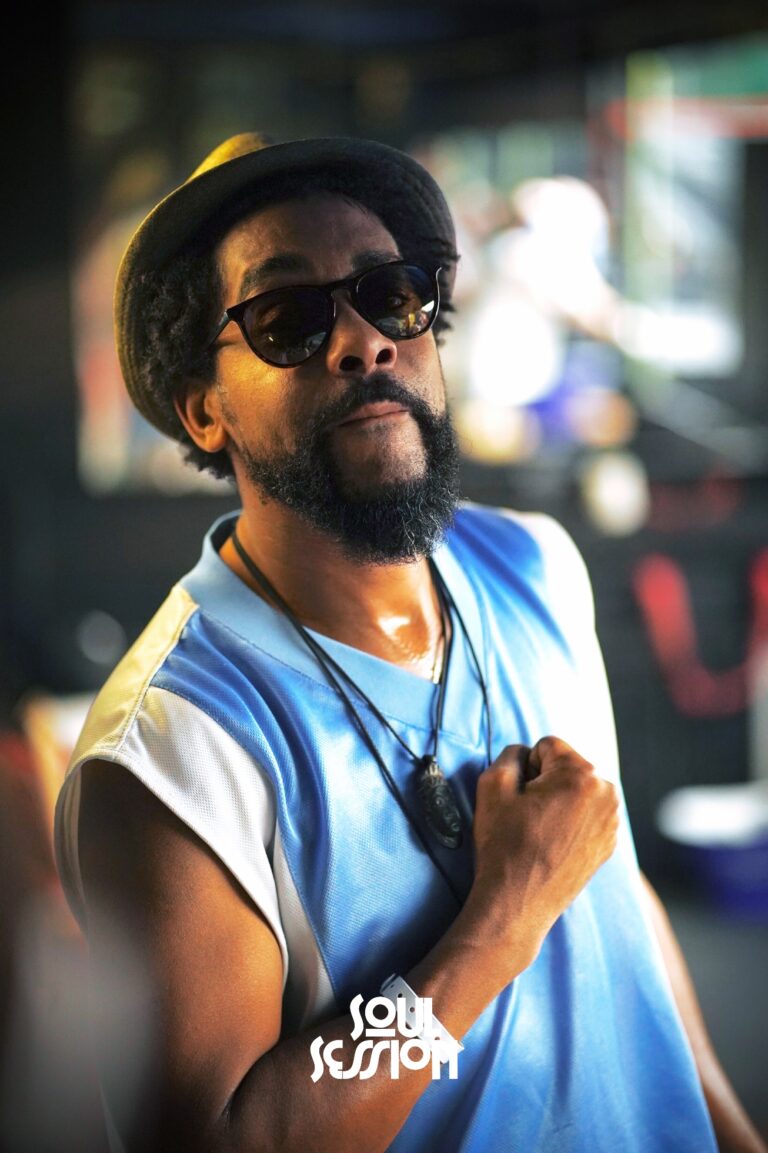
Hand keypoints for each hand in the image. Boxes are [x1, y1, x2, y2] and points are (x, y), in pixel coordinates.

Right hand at [468, 736, 619, 974]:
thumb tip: (526, 753)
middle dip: (545, 781)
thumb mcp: (493, 785)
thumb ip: (510, 753)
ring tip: (539, 830)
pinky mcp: (608, 842)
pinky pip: (585, 814)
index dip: (525, 767)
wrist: (517, 905)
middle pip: (566, 765)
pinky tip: (551, 843)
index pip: (547, 745)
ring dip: (558, 800)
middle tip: (528, 815)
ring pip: (576, 789)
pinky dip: (569, 821)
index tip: (519, 797)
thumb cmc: (504, 846)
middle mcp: (606, 793)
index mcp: (582, 774)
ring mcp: (612, 820)